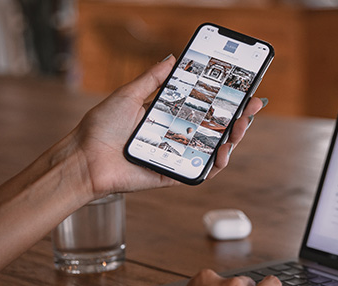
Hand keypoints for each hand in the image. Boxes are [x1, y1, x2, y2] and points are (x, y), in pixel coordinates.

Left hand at [70, 55, 265, 197]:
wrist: (85, 158)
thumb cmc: (101, 128)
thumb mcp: (129, 94)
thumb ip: (153, 79)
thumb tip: (173, 59)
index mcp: (168, 117)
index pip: (204, 108)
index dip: (225, 101)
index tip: (243, 90)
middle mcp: (176, 137)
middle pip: (215, 128)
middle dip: (238, 118)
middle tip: (251, 106)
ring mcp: (177, 156)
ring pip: (214, 150)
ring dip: (233, 139)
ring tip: (241, 126)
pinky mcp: (173, 175)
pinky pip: (201, 172)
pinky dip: (216, 164)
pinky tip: (223, 151)